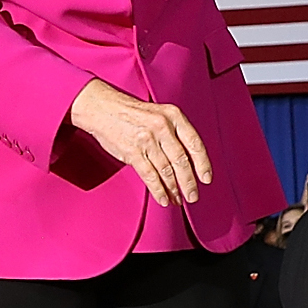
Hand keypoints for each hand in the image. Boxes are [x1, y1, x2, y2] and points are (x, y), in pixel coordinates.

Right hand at [69, 79, 210, 206]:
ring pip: (166, 170)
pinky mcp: (132, 151)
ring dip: (174, 189)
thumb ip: (174, 133)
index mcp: (173, 116)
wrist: (101, 107)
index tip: (206, 179)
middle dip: (188, 182)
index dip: (203, 164)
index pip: (195, 144)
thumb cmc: (130, 112)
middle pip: (181, 161)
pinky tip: (163, 198)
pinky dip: (158, 190)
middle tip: (192, 196)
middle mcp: (162, 127)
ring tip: (178, 199)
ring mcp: (147, 139)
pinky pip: (150, 175)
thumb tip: (187, 162)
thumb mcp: (159, 114)